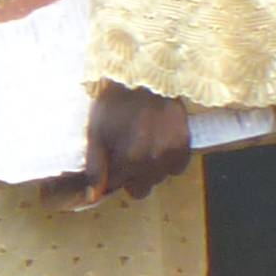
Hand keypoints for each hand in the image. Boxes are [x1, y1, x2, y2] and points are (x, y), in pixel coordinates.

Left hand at [66, 85, 191, 206]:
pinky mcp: (184, 145)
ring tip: (142, 145)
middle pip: (139, 189)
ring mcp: (170, 155)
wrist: (144, 77)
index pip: (115, 186)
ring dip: (149, 170)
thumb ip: (95, 168)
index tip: (109, 162)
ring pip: (157, 179)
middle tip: (125, 154)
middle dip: (130, 177)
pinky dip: (167, 161)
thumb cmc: (114, 103)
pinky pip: (176, 168)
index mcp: (126, 161)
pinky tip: (158, 144)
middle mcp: (151, 163)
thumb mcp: (95, 132)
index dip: (109, 175)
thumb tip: (92, 198)